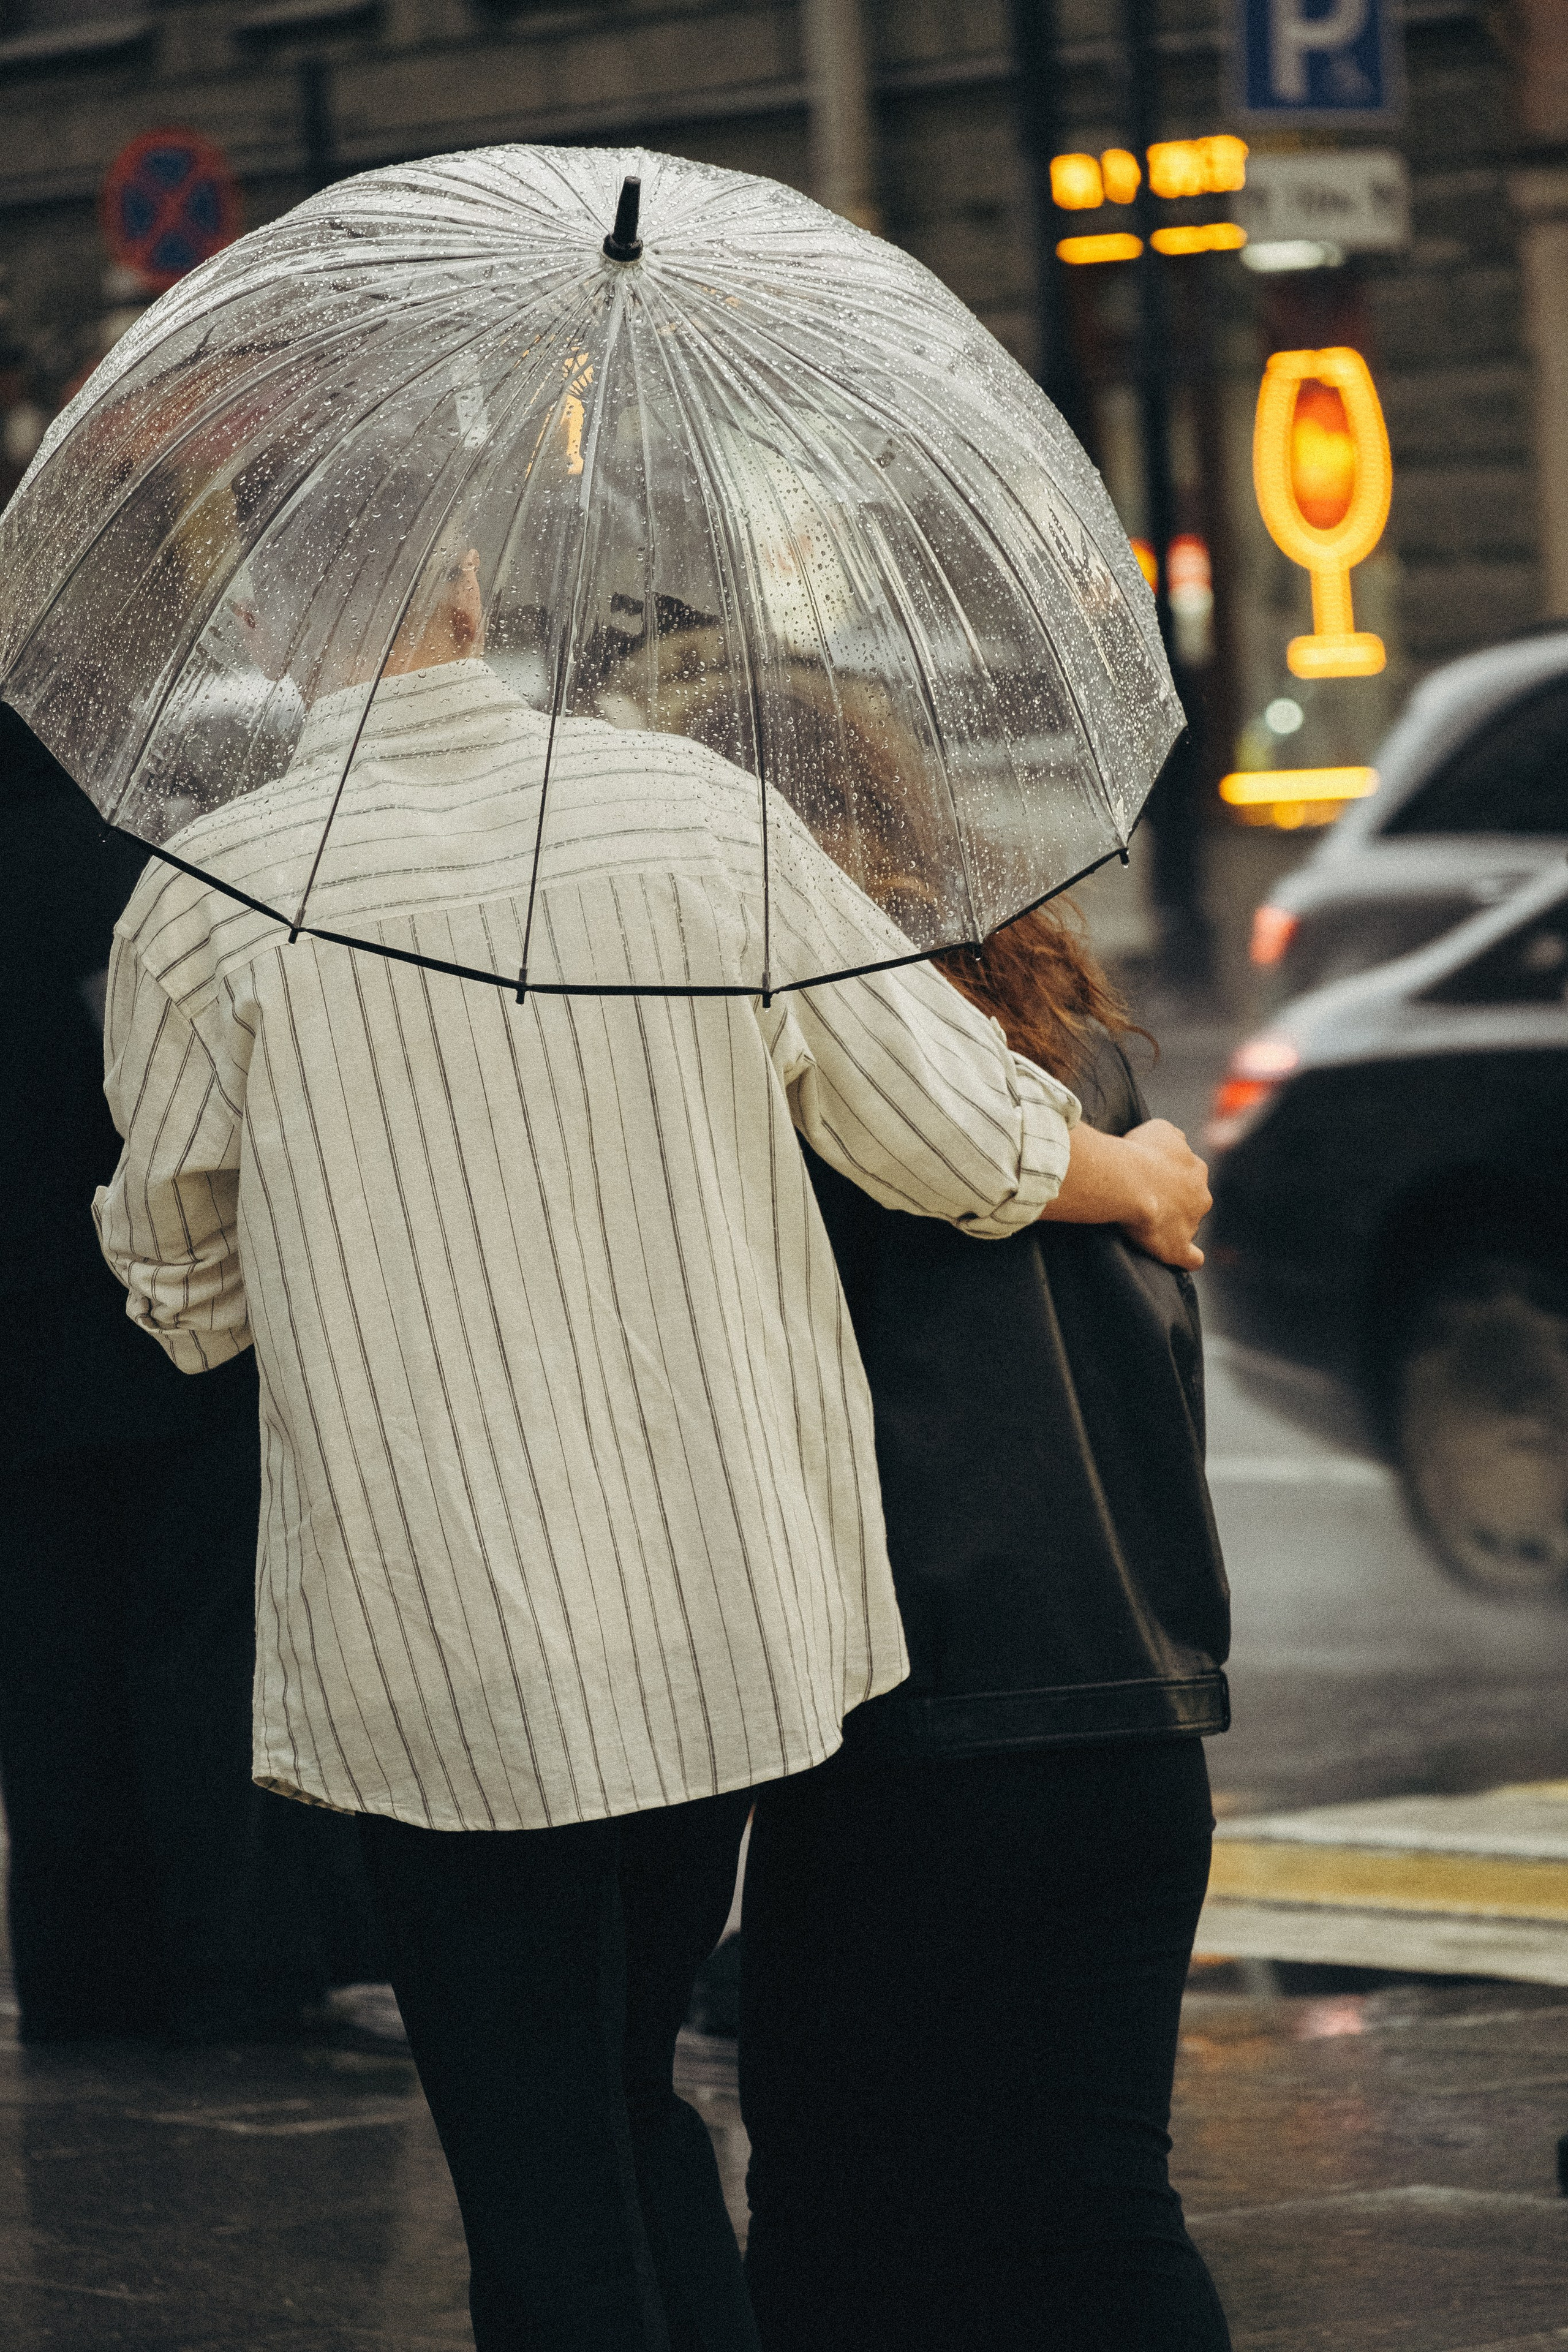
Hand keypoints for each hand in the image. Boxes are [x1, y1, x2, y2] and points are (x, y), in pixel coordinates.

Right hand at [1114, 1119, 1210, 1268]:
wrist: (1129, 1180)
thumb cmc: (1140, 1152)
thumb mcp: (1160, 1129)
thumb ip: (1174, 1137)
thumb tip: (1179, 1141)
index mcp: (1196, 1169)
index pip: (1188, 1176)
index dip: (1170, 1178)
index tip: (1152, 1178)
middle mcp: (1201, 1196)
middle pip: (1191, 1202)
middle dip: (1175, 1202)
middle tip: (1148, 1200)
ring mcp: (1191, 1223)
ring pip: (1188, 1226)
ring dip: (1174, 1225)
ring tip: (1148, 1224)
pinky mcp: (1177, 1247)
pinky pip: (1191, 1258)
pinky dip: (1188, 1259)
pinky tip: (1182, 1258)